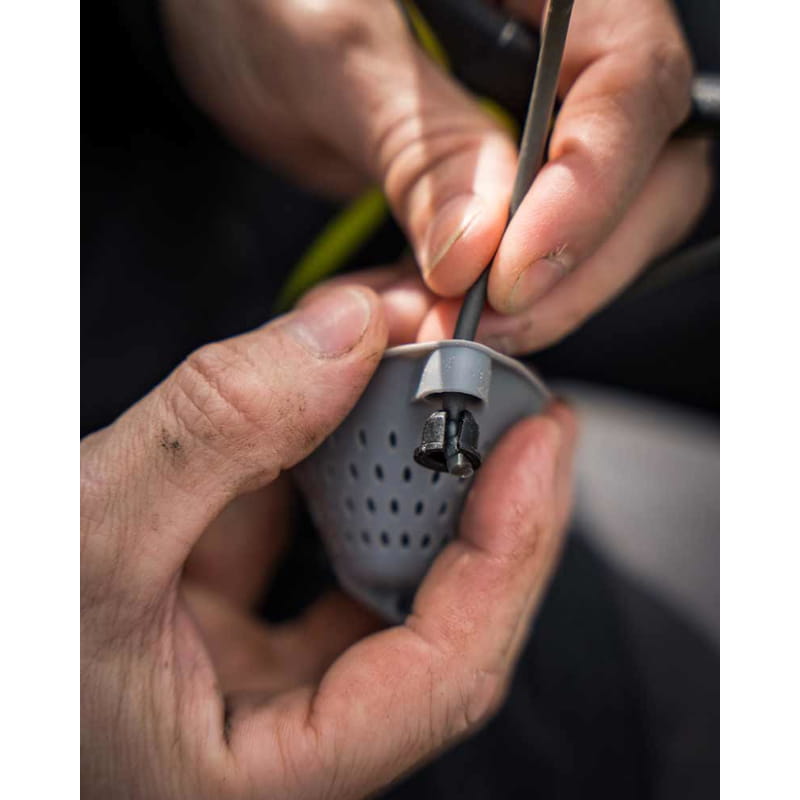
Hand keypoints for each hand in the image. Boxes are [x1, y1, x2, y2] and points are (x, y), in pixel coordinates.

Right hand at [81, 285, 575, 798]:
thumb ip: (220, 431)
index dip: (513, 549)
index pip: (446, 668)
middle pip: (425, 613)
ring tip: (418, 382)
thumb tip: (343, 332)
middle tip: (507, 395)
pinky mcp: (215, 622)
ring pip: (361, 567)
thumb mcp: (85, 541)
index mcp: (272, 770)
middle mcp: (276, 729)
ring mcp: (248, 674)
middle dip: (473, 497)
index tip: (544, 437)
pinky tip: (318, 406)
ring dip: (391, 470)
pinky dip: (311, 468)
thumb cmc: (2, 661)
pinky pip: (293, 540)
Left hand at [163, 0, 709, 353]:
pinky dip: (482, 299)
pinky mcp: (504, 180)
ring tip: (437, 327)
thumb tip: (481, 248)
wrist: (234, 27)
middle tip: (478, 323)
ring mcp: (540, 123)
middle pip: (643, 169)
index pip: (631, 80)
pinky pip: (529, 251)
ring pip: (596, 227)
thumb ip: (423, 148)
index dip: (591, 186)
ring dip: (527, 299)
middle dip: (567, 267)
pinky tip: (424, 312)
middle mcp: (567, 52)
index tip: (511, 271)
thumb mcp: (336, 55)